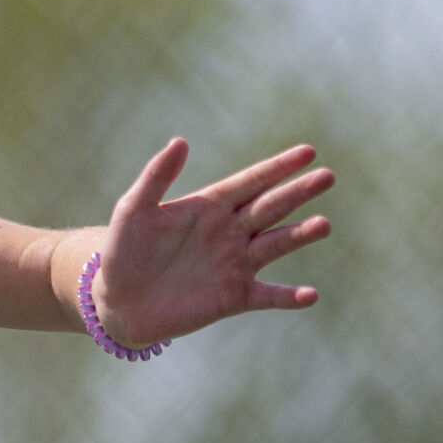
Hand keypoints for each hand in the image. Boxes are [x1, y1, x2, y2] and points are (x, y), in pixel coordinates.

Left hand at [92, 139, 333, 345]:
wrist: (117, 300)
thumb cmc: (123, 250)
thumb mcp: (133, 209)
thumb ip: (156, 177)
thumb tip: (180, 141)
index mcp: (210, 206)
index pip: (251, 181)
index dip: (278, 167)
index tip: (307, 152)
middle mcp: (230, 231)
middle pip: (270, 207)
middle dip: (298, 192)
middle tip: (326, 177)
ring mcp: (235, 264)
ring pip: (275, 245)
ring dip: (299, 235)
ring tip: (323, 224)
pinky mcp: (233, 297)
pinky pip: (267, 295)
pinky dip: (288, 296)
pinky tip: (310, 295)